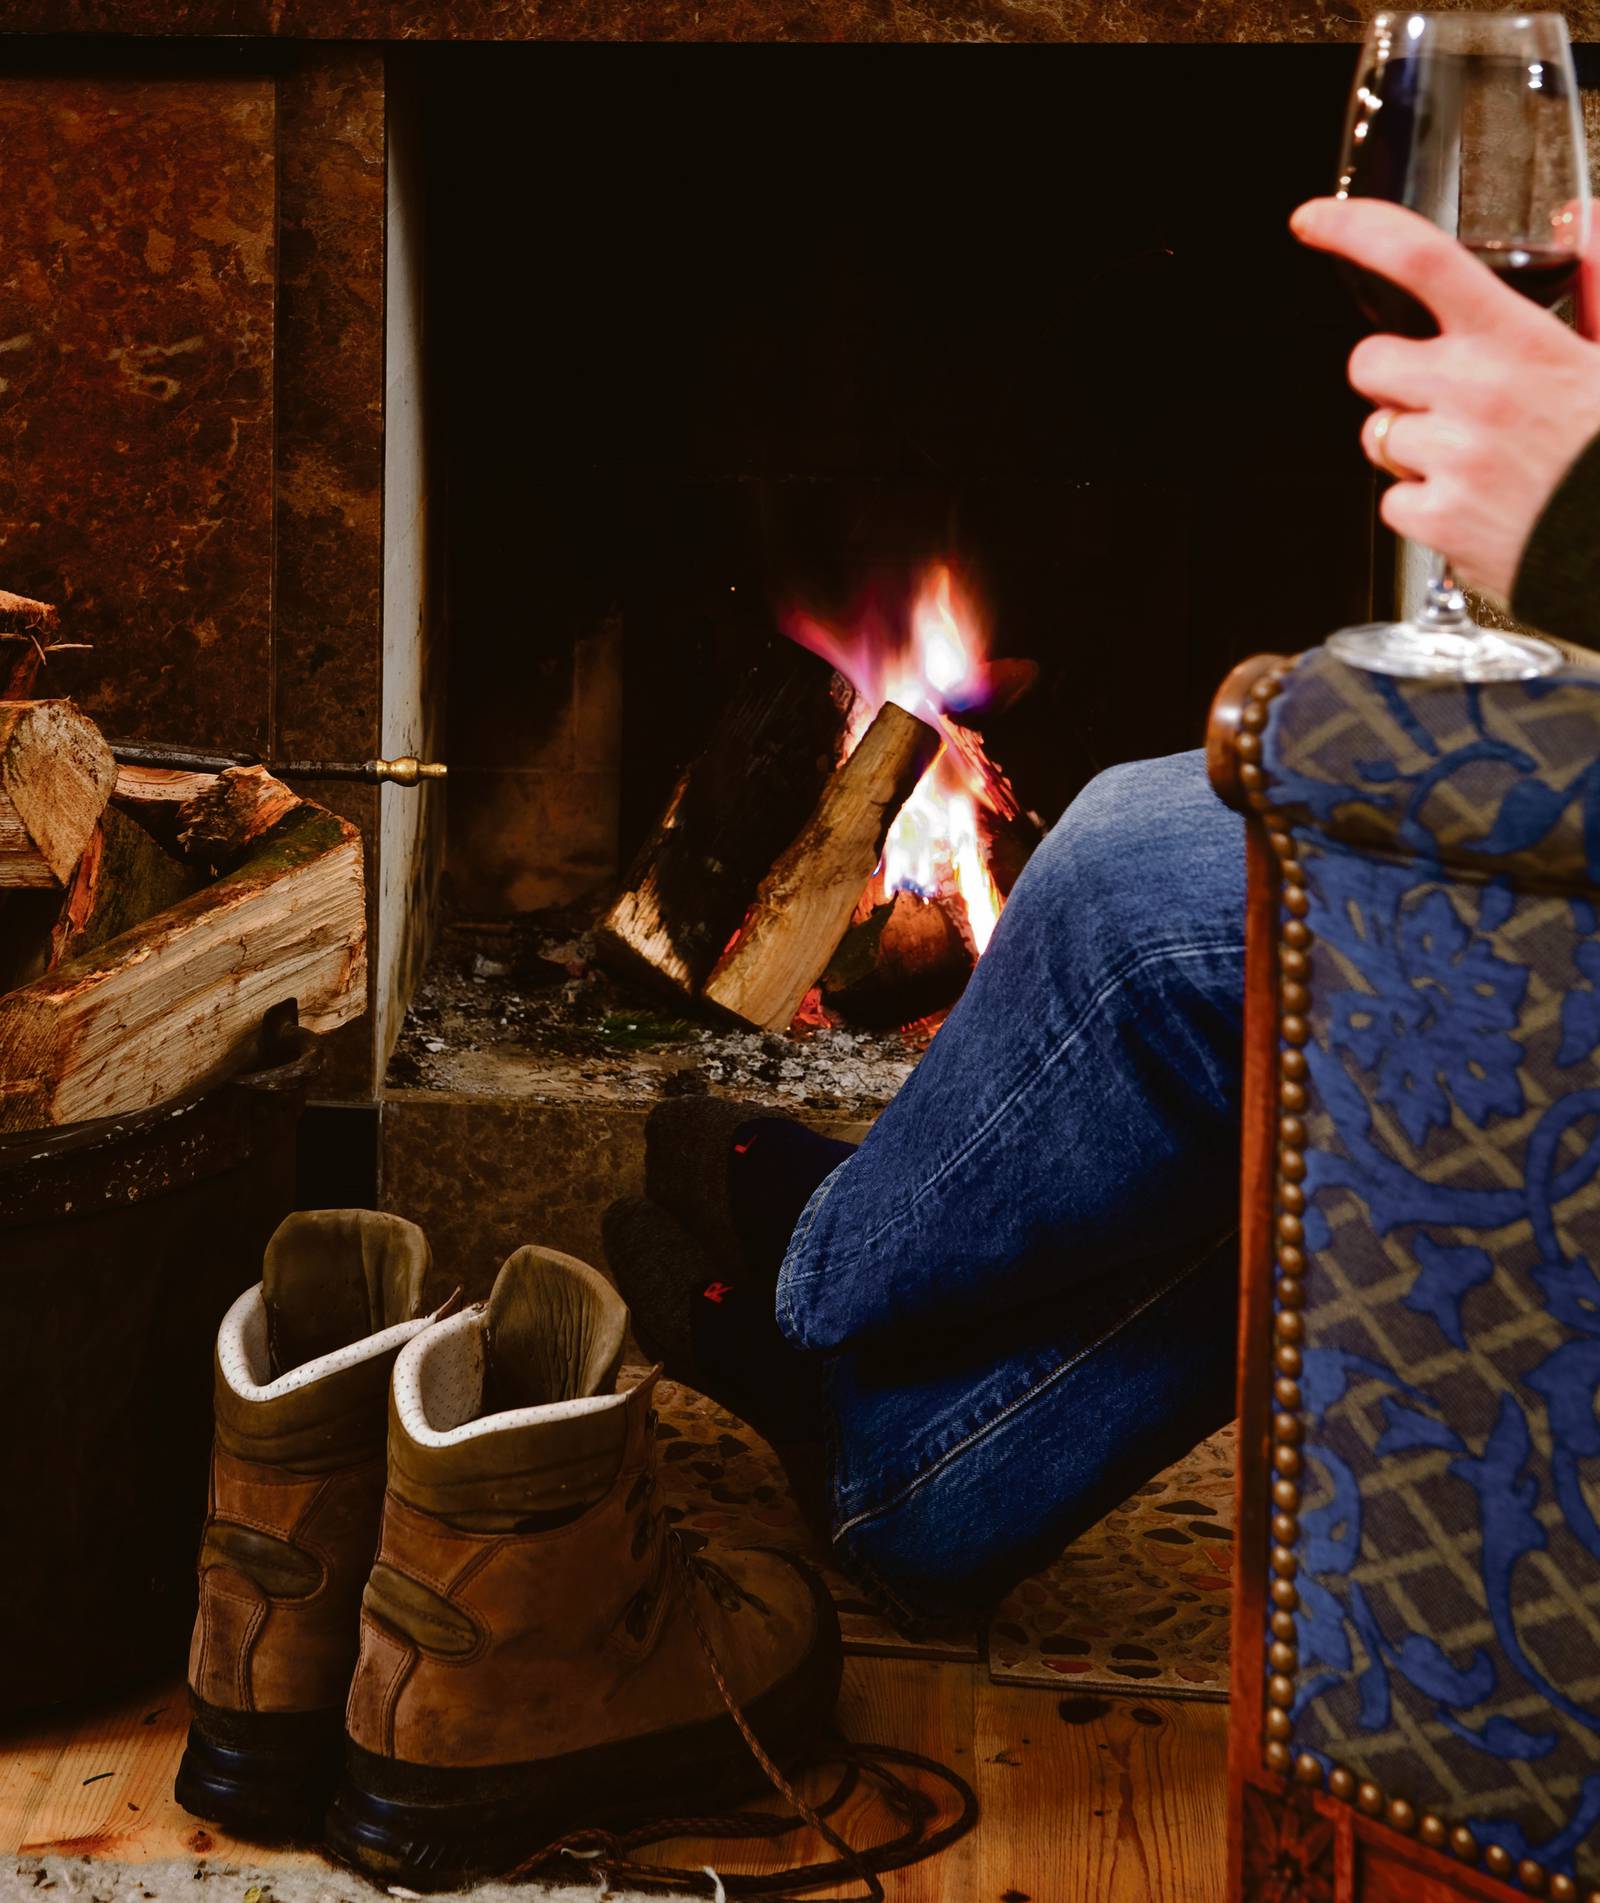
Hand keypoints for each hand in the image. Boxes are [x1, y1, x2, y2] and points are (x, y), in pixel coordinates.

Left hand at [1291, 196, 1599, 601]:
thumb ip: (1597, 279)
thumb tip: (1579, 216)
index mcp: (1517, 339)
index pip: (1421, 260)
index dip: (1355, 231)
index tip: (1313, 220)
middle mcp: (1476, 392)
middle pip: (1370, 362)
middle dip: (1393, 379)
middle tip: (1446, 400)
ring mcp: (1453, 457)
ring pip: (1377, 435)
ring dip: (1410, 446)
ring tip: (1477, 459)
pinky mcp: (1438, 516)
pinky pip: (1390, 501)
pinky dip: (1422, 506)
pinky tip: (1475, 502)